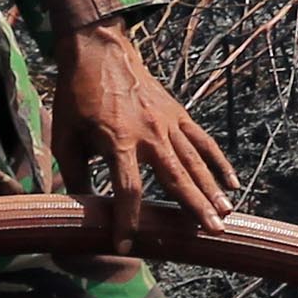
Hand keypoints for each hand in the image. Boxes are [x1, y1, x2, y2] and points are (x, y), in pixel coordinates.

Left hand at [53, 20, 237, 258]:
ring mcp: (167, 122)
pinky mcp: (177, 114)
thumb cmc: (77, 96)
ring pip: (194, 161)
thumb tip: (80, 210)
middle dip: (194, 207)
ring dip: (211, 189)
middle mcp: (148, 133)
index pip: (127, 189)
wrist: (100, 50)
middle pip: (176, 176)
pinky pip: (202, 141)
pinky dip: (218, 161)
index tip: (126, 246)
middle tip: (211, 232)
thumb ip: (74, 175)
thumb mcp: (65, 137)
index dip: (127, 219)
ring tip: (226, 214)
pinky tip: (232, 183)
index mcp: (117, 141)